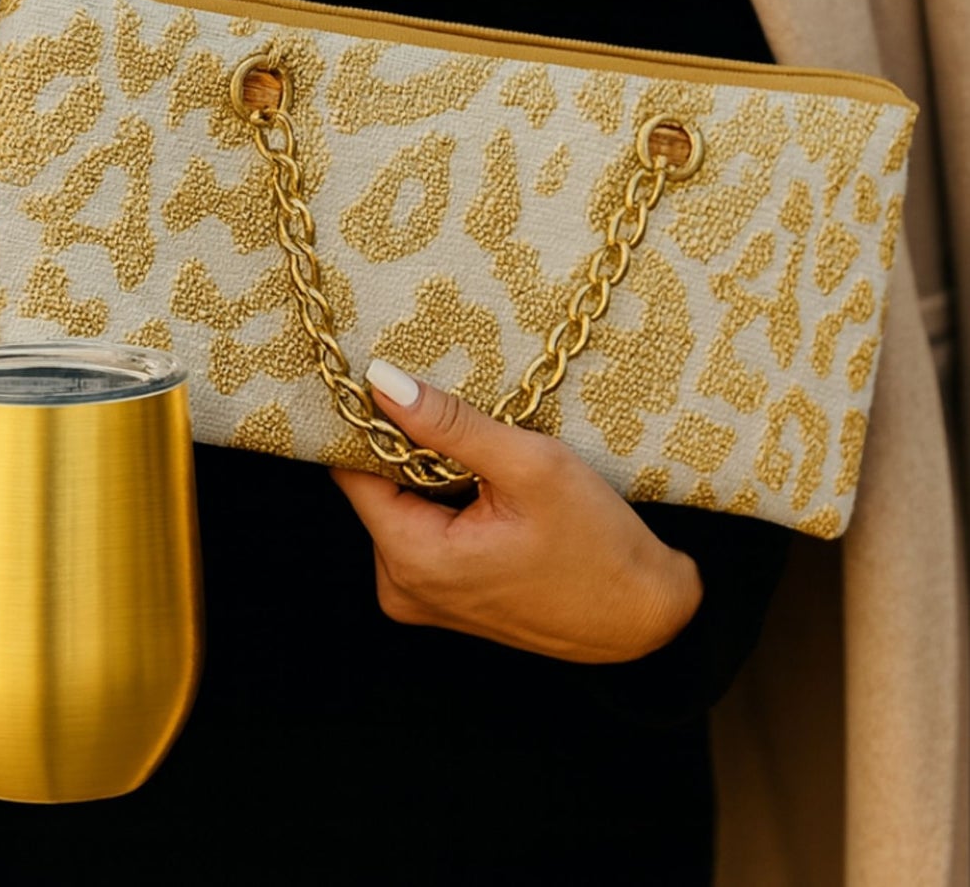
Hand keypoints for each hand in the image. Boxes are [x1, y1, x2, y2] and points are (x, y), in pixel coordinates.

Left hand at [329, 360, 703, 663]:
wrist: (646, 615)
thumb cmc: (599, 545)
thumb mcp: (530, 466)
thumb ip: (450, 423)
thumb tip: (382, 382)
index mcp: (412, 559)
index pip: (352, 472)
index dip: (367, 425)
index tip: (390, 386)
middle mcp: (401, 586)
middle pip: (374, 490)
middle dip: (407, 448)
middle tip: (457, 416)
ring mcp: (419, 597)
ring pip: (399, 506)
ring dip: (428, 473)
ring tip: (482, 456)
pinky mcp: (442, 596)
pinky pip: (422, 529)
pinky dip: (445, 500)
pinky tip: (486, 488)